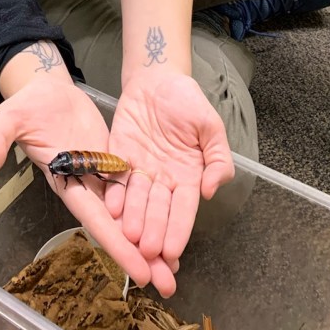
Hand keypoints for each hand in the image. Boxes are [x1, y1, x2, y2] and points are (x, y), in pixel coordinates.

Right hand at [0, 79, 177, 293]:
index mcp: (65, 180)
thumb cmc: (27, 105)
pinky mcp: (112, 158)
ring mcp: (100, 173)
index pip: (93, 218)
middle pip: (116, 224)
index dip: (115, 243)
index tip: (137, 269)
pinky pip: (134, 188)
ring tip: (174, 265)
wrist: (45, 88)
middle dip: (139, 254)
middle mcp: (85, 184)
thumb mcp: (9, 117)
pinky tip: (170, 222)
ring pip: (128, 212)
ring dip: (149, 236)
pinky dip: (150, 207)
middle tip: (167, 283)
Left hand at [104, 69, 233, 292]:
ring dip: (133, 218)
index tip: (173, 250)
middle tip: (148, 251)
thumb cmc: (187, 102)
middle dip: (154, 231)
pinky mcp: (117, 156)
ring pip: (136, 200)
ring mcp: (139, 169)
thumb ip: (218, 158)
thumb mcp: (211, 126)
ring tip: (130, 235)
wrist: (157, 79)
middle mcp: (162, 179)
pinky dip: (113, 193)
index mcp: (188, 176)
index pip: (184, 209)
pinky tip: (111, 207)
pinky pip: (115, 178)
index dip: (178, 229)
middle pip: (158, 210)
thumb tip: (210, 190)